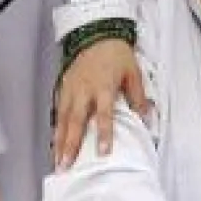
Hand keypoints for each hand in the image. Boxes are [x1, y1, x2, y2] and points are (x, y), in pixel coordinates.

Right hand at [53, 37, 149, 169]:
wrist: (97, 34)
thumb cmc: (117, 55)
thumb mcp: (133, 72)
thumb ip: (138, 96)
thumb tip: (146, 118)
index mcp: (103, 86)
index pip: (104, 114)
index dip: (104, 134)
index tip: (103, 153)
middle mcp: (84, 90)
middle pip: (76, 120)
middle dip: (70, 144)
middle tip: (66, 166)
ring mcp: (71, 89)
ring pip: (62, 118)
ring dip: (59, 141)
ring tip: (57, 162)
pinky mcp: (63, 87)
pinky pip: (57, 111)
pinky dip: (55, 128)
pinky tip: (54, 144)